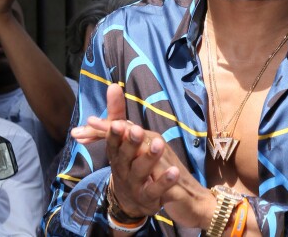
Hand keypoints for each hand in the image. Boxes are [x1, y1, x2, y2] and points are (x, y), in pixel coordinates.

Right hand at [72, 84, 214, 228]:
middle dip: (130, 142)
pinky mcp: (149, 197)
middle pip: (125, 155)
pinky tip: (174, 171)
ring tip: (159, 143)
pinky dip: (165, 181)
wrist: (133, 200)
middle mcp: (123, 167)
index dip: (114, 133)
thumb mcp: (122, 138)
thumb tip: (112, 85)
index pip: (113, 141)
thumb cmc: (127, 161)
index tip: (117, 124)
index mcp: (117, 152)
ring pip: (140, 170)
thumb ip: (117, 113)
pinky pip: (156, 189)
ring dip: (149, 157)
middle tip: (136, 130)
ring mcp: (135, 183)